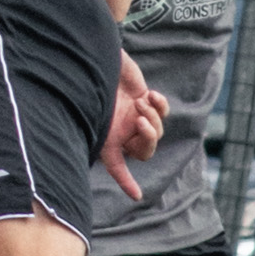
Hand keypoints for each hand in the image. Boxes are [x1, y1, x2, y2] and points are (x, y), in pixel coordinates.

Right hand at [99, 52, 168, 201]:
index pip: (117, 166)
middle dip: (149, 137)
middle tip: (140, 120)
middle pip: (146, 150)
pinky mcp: (145, 100)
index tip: (137, 196)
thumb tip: (117, 147)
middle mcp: (122, 131)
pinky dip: (160, 106)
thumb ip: (105, 135)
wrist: (97, 59)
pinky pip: (163, 111)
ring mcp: (135, 116)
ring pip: (158, 130)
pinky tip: (150, 95)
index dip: (126, 181)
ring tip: (140, 102)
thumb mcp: (93, 113)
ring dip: (153, 117)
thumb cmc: (91, 87)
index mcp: (107, 139)